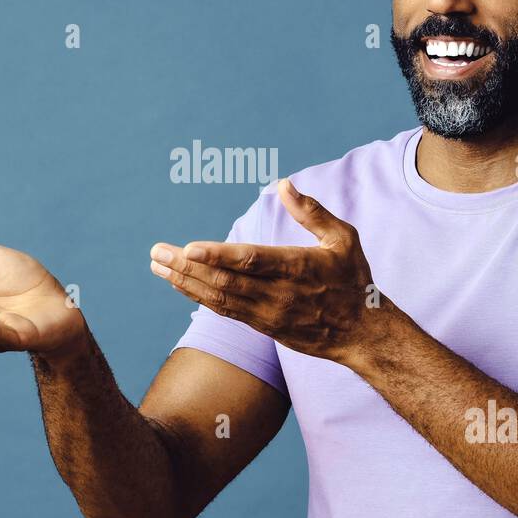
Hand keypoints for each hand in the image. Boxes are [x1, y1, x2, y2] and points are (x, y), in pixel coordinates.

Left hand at [149, 179, 390, 365]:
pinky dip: (199, 296)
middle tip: (156, 252)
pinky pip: (224, 310)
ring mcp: (267, 313)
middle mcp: (277, 293)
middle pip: (224, 280)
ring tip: (157, 266)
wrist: (361, 334)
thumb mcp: (344, 239)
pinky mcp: (262, 325)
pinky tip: (179, 283)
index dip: (217, 255)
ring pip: (218, 297)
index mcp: (297, 267)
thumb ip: (312, 212)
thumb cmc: (353, 279)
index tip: (187, 247)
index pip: (250, 261)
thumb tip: (283, 183)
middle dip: (186, 266)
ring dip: (185, 281)